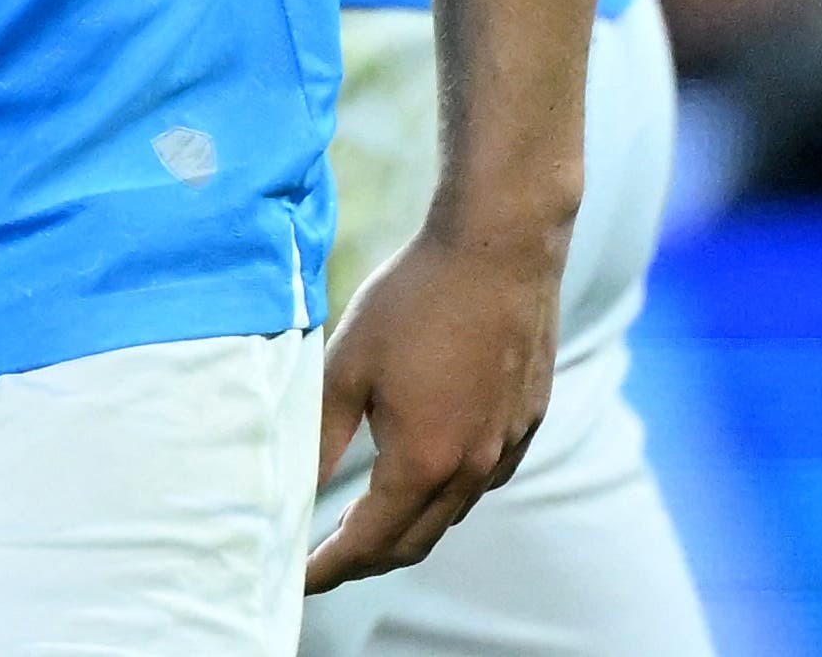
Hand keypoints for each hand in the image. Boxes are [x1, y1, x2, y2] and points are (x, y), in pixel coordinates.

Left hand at [305, 227, 567, 591]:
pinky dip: (448, 490)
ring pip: (451, 512)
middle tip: (325, 555)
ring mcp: (507, 445)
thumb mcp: (348, 364)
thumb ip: (321, 437)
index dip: (328, 567)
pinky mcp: (527, 420)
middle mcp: (472, 468)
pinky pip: (484, 478)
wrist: (500, 245)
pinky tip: (427, 467)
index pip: (368, 543)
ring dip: (408, 525)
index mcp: (423, 461)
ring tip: (367, 516)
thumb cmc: (416, 296)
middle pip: (413, 543)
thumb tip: (293, 489)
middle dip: (365, 560)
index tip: (297, 576)